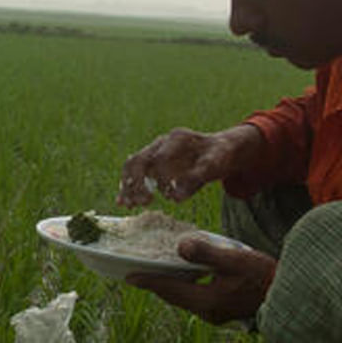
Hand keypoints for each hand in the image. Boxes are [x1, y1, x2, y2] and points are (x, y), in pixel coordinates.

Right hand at [116, 125, 262, 206]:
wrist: (219, 150)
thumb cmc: (218, 156)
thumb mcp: (216, 163)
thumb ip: (197, 177)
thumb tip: (175, 198)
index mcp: (177, 138)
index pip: (160, 158)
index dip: (161, 178)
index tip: (168, 195)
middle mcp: (161, 143)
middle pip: (140, 160)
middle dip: (138, 183)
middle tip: (144, 202)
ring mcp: (154, 151)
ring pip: (132, 166)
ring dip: (128, 186)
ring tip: (129, 205)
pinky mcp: (151, 163)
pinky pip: (133, 173)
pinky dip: (127, 187)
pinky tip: (122, 202)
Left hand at [123, 234, 275, 324]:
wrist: (292, 297)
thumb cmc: (266, 277)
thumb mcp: (237, 260)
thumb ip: (208, 253)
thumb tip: (180, 245)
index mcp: (207, 301)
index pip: (170, 290)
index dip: (149, 281)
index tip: (128, 277)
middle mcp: (207, 312)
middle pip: (174, 297)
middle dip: (156, 285)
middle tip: (137, 274)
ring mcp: (216, 314)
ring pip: (184, 299)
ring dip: (170, 286)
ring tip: (157, 273)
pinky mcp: (223, 311)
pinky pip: (195, 298)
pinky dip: (185, 287)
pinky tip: (186, 276)